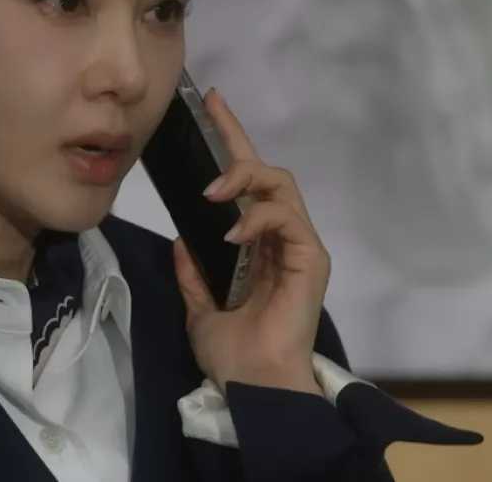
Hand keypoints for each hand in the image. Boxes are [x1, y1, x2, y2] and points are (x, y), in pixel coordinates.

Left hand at [173, 89, 330, 395]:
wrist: (252, 386)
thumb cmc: (232, 354)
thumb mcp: (199, 306)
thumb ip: (192, 272)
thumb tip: (179, 237)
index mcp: (255, 245)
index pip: (244, 183)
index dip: (230, 141)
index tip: (209, 103)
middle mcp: (280, 238)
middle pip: (266, 172)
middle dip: (237, 141)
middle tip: (209, 118)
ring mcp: (298, 245)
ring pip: (280, 185)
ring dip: (243, 178)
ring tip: (212, 191)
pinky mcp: (312, 258)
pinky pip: (287, 218)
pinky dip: (257, 217)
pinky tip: (231, 232)